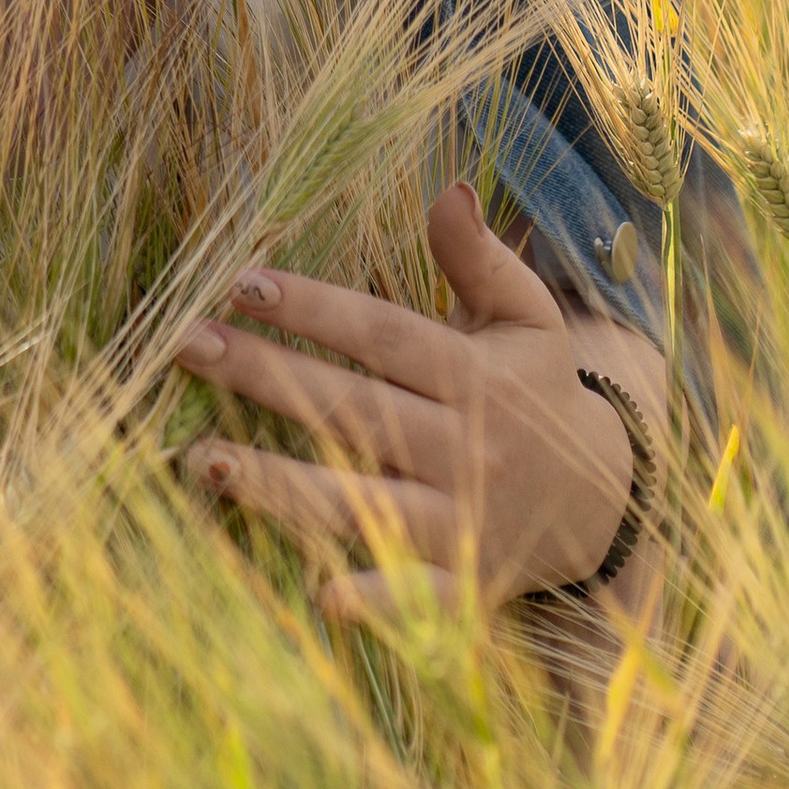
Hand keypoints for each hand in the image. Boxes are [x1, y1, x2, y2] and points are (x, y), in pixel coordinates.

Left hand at [172, 179, 651, 618]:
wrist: (602, 503)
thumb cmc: (536, 392)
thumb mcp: (525, 319)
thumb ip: (481, 259)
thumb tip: (451, 189)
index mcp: (478, 378)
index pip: (384, 337)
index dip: (315, 308)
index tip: (241, 281)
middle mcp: (467, 450)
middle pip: (353, 409)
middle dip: (266, 376)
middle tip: (186, 345)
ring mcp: (463, 522)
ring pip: (361, 501)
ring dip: (278, 486)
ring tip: (198, 457)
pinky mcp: (464, 585)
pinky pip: (417, 597)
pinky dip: (378, 600)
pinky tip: (322, 595)